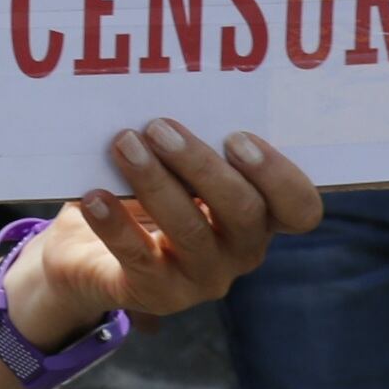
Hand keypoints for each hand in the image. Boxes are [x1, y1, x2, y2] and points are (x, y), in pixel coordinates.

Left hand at [8, 121, 323, 343]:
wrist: (87, 254)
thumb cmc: (146, 194)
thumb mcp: (173, 168)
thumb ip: (187, 142)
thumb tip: (167, 94)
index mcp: (259, 216)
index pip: (300, 208)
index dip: (278, 176)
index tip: (236, 138)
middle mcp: (241, 251)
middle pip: (242, 212)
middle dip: (201, 165)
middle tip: (159, 127)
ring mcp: (201, 278)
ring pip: (190, 232)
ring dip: (156, 183)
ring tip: (125, 145)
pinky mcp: (155, 294)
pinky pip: (138, 258)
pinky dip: (116, 224)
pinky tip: (94, 197)